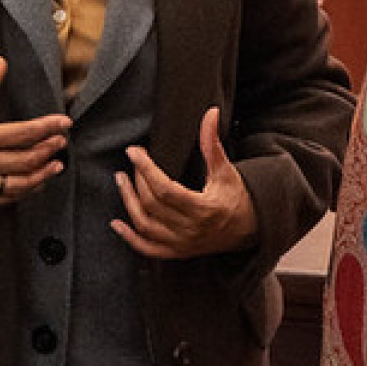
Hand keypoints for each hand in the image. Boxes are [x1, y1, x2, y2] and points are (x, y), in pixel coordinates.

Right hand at [0, 56, 71, 204]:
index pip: (23, 134)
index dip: (47, 128)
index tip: (63, 123)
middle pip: (27, 160)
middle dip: (50, 150)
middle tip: (61, 141)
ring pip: (20, 185)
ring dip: (42, 175)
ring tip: (56, 165)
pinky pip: (4, 199)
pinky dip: (24, 192)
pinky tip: (34, 183)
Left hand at [111, 108, 257, 258]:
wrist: (250, 229)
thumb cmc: (237, 197)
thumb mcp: (225, 170)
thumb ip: (212, 143)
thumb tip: (210, 113)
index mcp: (203, 208)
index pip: (165, 188)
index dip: (145, 169)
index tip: (134, 151)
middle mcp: (190, 229)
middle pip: (152, 204)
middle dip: (136, 181)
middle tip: (132, 162)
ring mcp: (182, 244)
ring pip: (145, 226)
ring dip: (128, 203)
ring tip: (121, 181)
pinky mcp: (178, 252)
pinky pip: (148, 249)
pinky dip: (130, 238)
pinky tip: (116, 224)